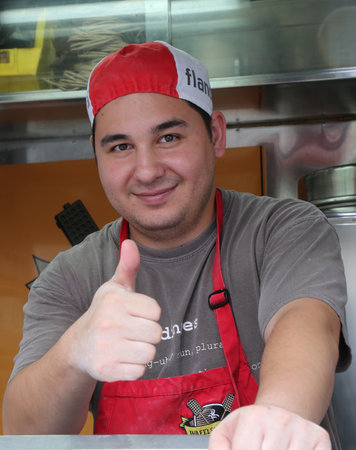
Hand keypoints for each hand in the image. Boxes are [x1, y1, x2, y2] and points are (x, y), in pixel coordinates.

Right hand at [69, 239, 161, 381]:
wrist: (78, 346)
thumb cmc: (103, 313)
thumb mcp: (114, 288)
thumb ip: (128, 266)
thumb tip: (131, 241)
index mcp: (115, 301)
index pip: (156, 312)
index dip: (148, 314)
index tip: (134, 315)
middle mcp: (109, 323)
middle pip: (156, 333)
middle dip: (147, 334)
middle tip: (131, 332)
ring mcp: (106, 348)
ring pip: (149, 353)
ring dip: (141, 351)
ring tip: (126, 344)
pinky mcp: (106, 370)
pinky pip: (139, 371)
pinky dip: (133, 367)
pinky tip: (120, 358)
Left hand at [209, 405, 330, 449]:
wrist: (281, 409)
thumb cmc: (252, 426)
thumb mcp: (228, 431)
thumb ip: (218, 448)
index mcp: (253, 417)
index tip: (246, 449)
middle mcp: (279, 419)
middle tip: (261, 447)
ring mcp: (301, 429)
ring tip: (271, 447)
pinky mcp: (320, 438)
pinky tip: (289, 449)